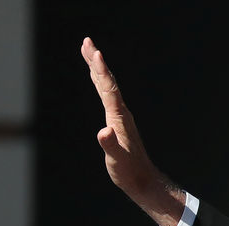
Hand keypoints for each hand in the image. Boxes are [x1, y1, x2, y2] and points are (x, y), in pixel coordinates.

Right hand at [81, 37, 184, 225]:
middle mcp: (121, 112)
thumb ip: (110, 145)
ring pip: (107, 86)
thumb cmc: (128, 171)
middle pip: (107, 81)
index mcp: (119, 118)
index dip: (101, 70)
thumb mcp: (117, 160)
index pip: (109, 89)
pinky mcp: (118, 121)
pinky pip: (107, 95)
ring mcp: (120, 116)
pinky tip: (97, 79)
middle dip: (96, 61)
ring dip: (97, 69)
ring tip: (88, 52)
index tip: (95, 52)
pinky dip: (100, 82)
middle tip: (86, 41)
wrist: (142, 179)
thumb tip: (104, 132)